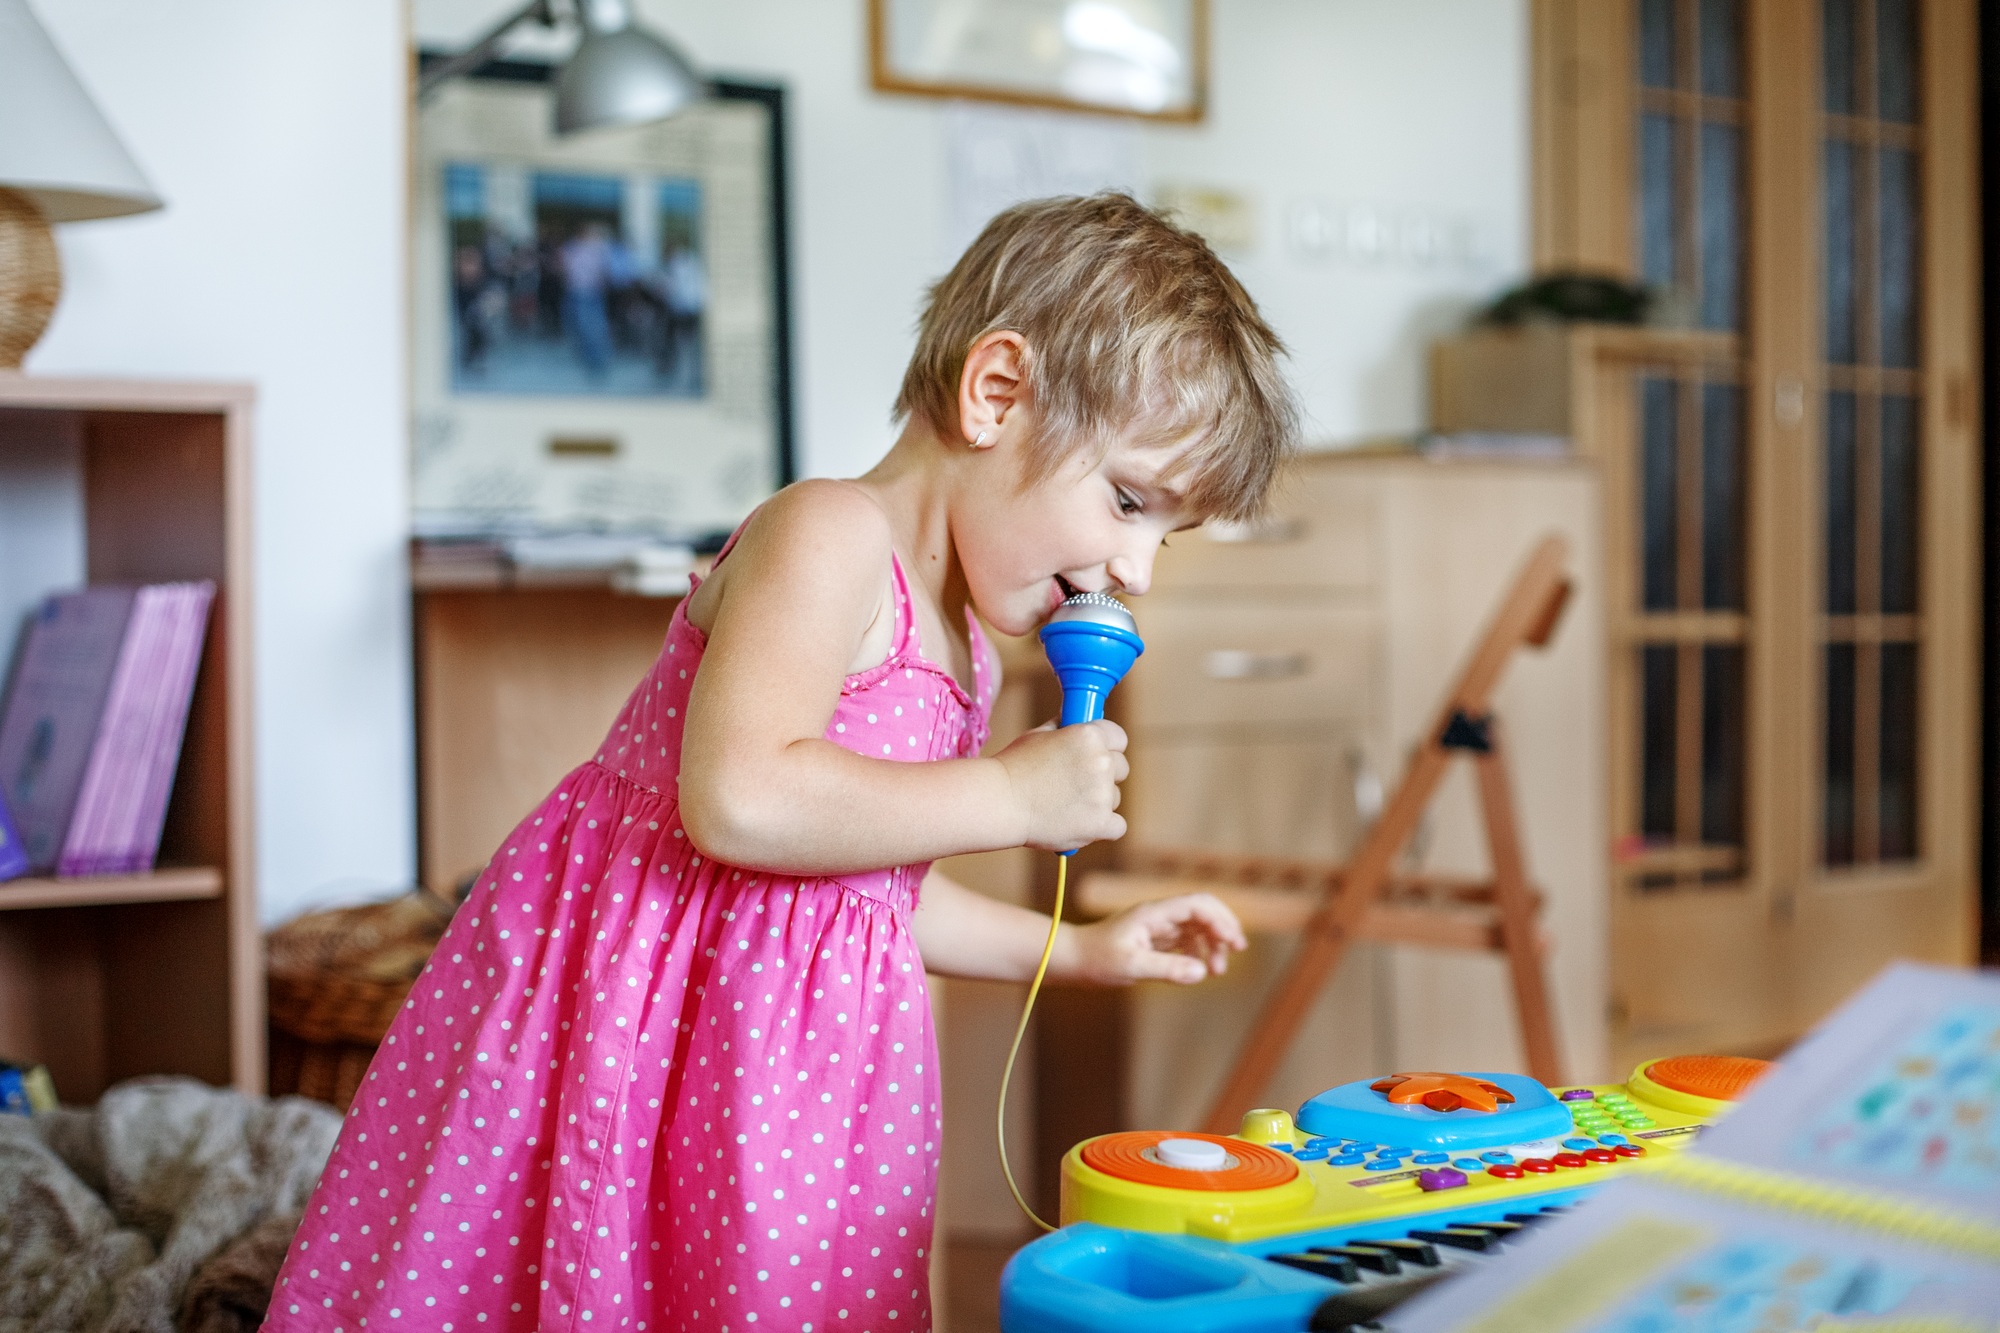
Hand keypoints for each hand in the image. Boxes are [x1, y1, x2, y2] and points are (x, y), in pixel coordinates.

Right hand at [993, 719, 1128, 851]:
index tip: (1097, 755)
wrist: (999, 802)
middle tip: (1076, 783)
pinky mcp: (1100, 823)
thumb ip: (1064, 728)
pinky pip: (1117, 825)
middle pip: (1121, 768)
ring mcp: (1102, 794)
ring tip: (1065, 805)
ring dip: (1098, 801)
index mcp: (1089, 736)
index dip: (1108, 746)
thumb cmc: (1013, 767)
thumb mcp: (1038, 735)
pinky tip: (1081, 823)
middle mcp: (1101, 762)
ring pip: (1115, 797)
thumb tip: (1076, 720)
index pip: (1119, 738)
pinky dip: (1102, 827)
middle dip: (1103, 774)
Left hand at [1066, 893, 1246, 985]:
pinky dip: (1198, 952)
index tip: (1234, 943)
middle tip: (1236, 951)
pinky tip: (1199, 970)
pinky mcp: (1155, 940)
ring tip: (1216, 970)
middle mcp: (1159, 915)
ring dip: (1212, 944)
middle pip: (1203, 911)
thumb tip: (1201, 972)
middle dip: (1223, 927)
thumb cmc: (1097, 960)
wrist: (1073, 960)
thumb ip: (1166, 968)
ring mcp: (1158, 927)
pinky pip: (1186, 940)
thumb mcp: (1131, 966)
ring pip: (1197, 927)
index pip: (1197, 905)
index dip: (1221, 919)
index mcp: (1154, 913)